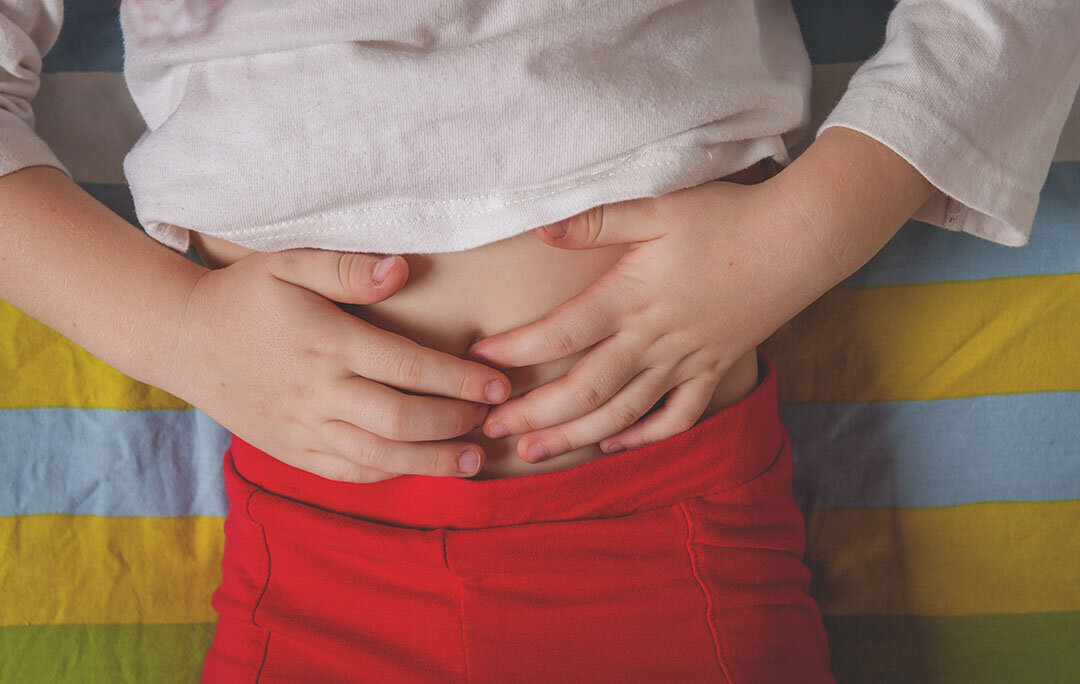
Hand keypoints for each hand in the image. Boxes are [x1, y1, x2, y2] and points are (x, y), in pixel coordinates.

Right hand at [166, 248, 511, 481]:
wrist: (183, 342)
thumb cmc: (243, 297)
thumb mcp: (286, 263)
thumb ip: (344, 267)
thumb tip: (401, 270)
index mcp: (326, 342)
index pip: (407, 365)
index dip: (459, 379)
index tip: (496, 384)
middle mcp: (317, 391)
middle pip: (401, 418)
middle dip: (454, 423)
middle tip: (492, 420)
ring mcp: (303, 428)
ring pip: (379, 454)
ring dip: (432, 460)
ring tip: (474, 460)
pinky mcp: (291, 451)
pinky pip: (347, 472)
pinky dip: (389, 473)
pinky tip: (418, 467)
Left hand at [466, 128, 938, 464]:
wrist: (800, 239)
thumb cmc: (727, 216)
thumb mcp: (659, 206)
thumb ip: (597, 220)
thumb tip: (542, 230)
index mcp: (633, 297)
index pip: (562, 333)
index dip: (516, 350)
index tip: (479, 360)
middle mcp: (654, 338)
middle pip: (584, 388)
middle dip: (534, 413)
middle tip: (489, 430)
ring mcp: (686, 361)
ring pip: (623, 413)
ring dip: (575, 437)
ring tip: (533, 454)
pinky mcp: (714, 369)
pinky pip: (677, 416)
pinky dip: (645, 436)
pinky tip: (614, 446)